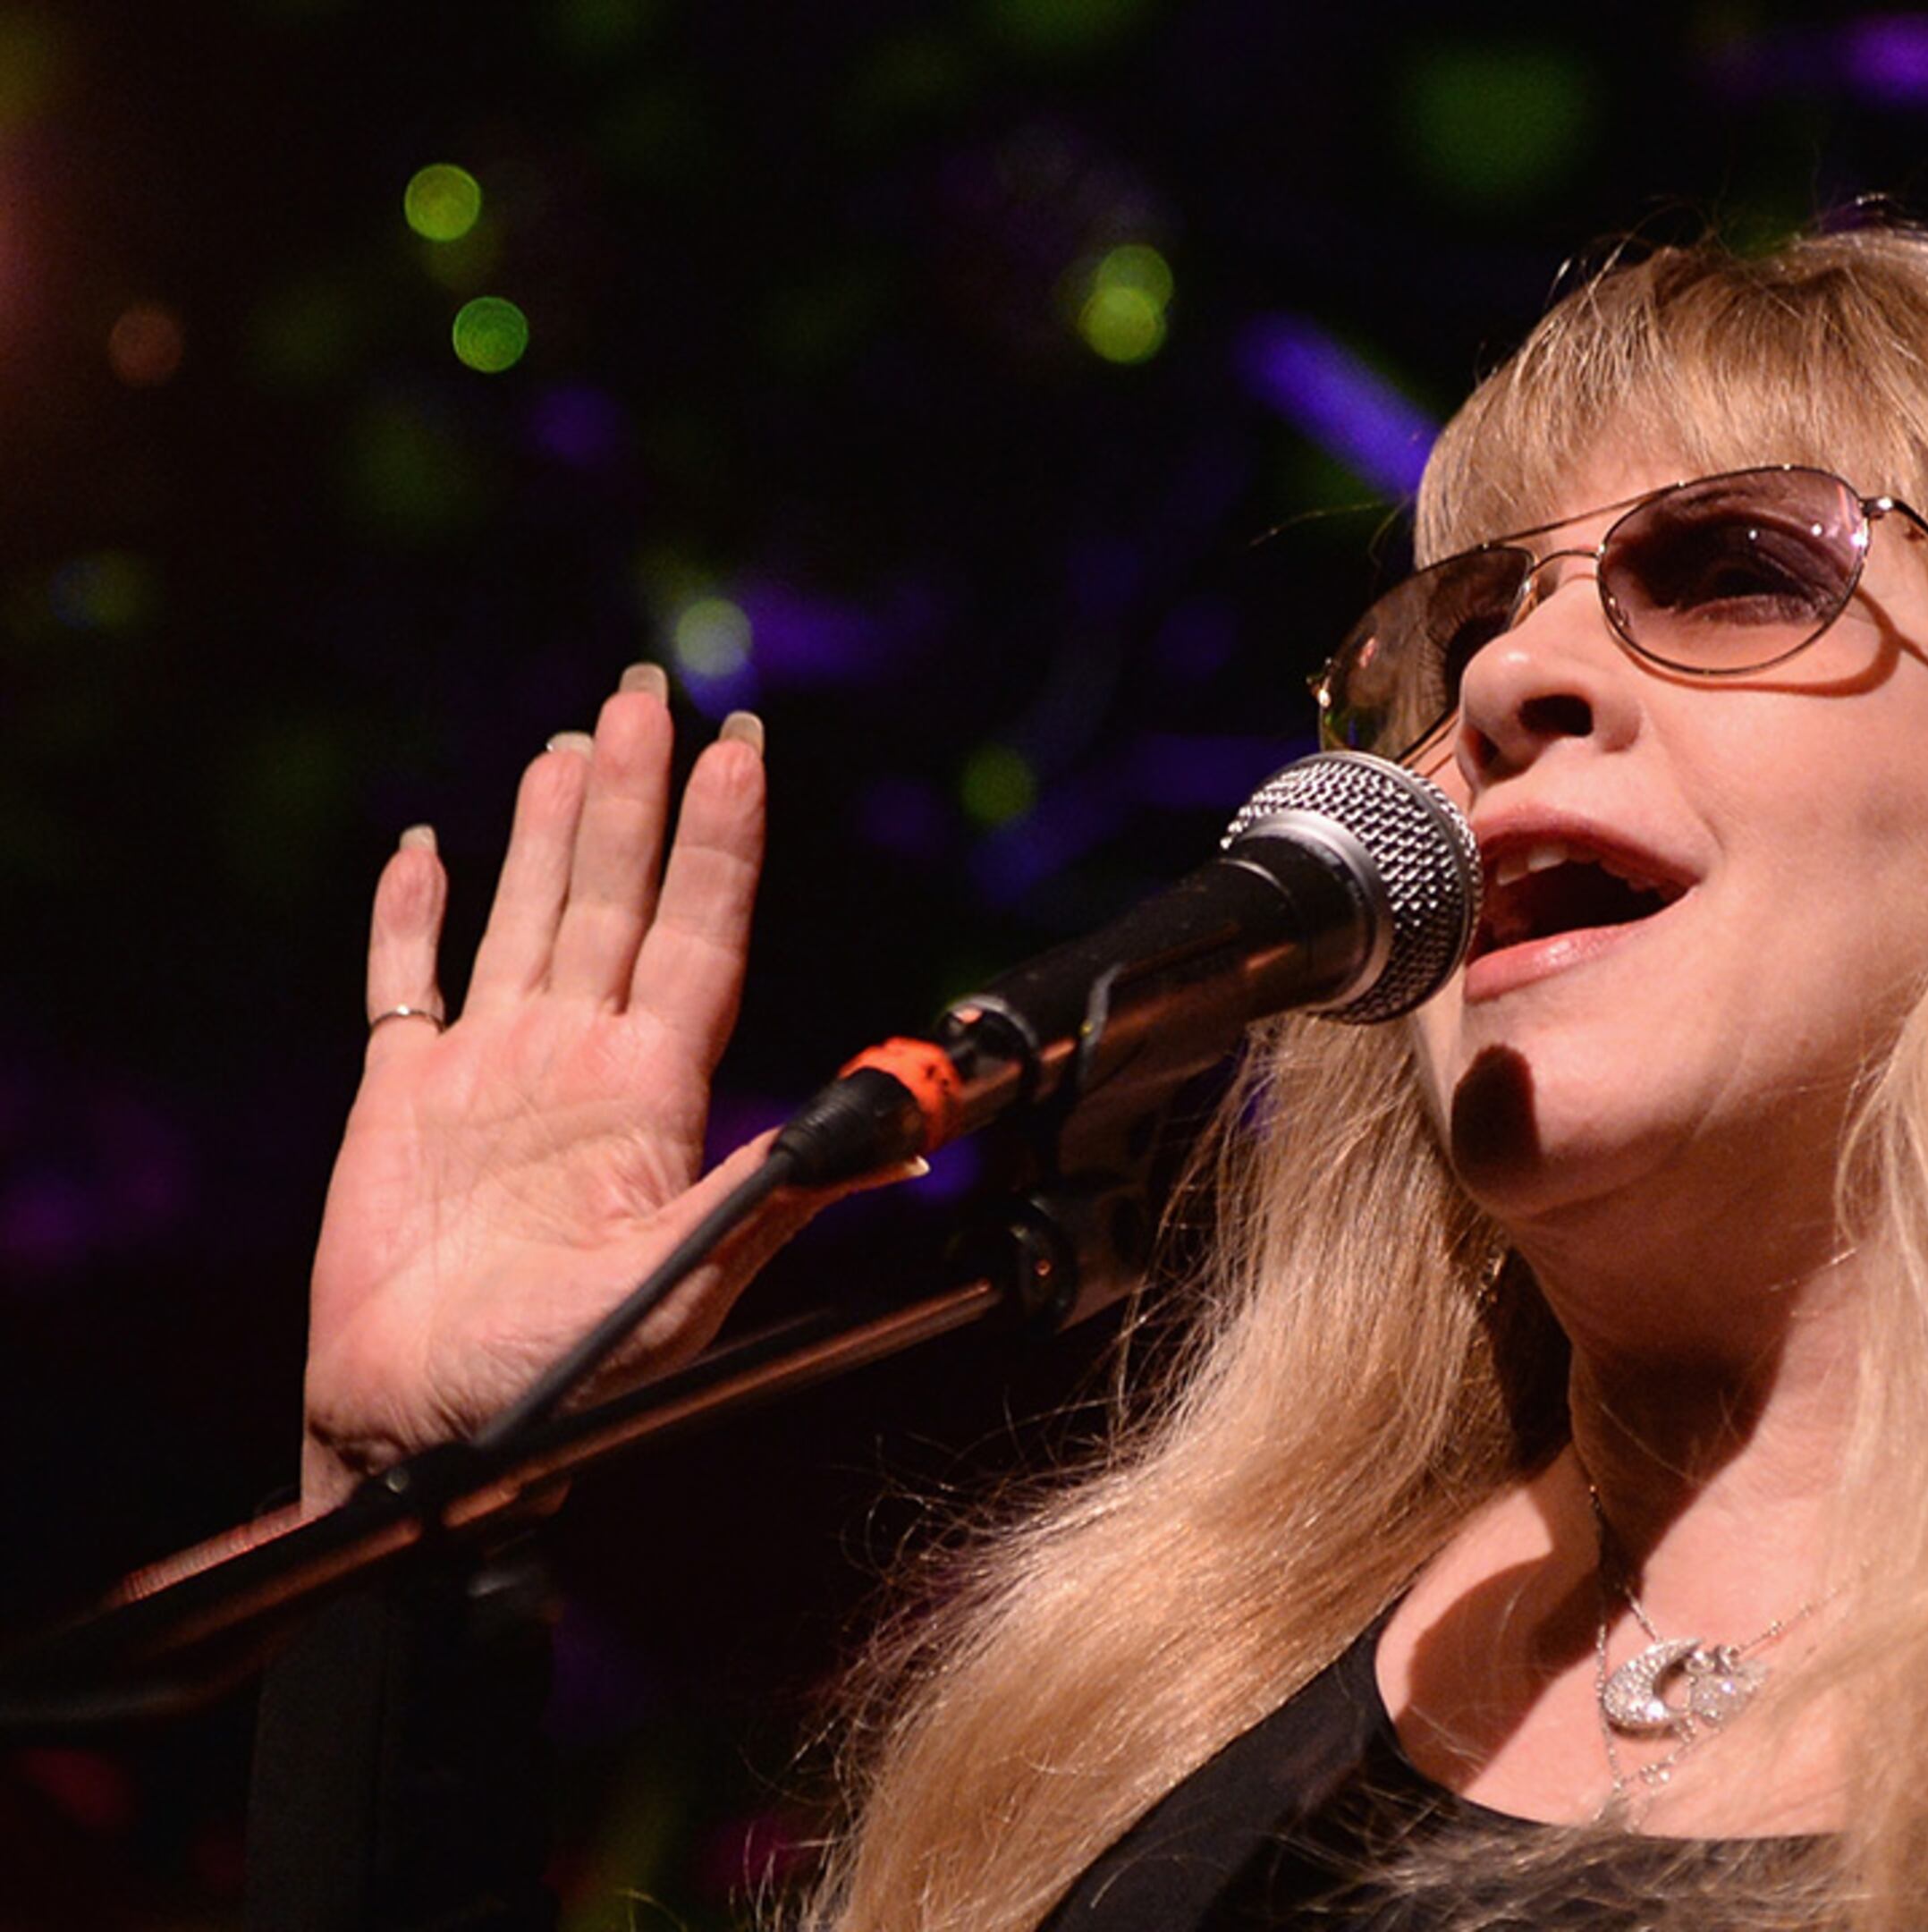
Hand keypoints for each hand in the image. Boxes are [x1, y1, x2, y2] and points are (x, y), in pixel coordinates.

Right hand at [303, 667, 865, 1510]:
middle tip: (654, 692)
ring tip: (578, 742)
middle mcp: (577, 1060)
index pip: (699, 932)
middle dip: (640, 795)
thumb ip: (778, 1194)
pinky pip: (401, 984)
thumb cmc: (564, 1380)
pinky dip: (409, 917)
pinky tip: (422, 851)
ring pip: (529, 915)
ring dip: (553, 830)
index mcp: (652, 1090)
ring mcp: (488, 1072)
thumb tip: (899, 1136)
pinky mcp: (399, 1100)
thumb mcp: (690, 1279)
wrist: (432, 1433)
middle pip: (618, 897)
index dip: (721, 841)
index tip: (743, 749)